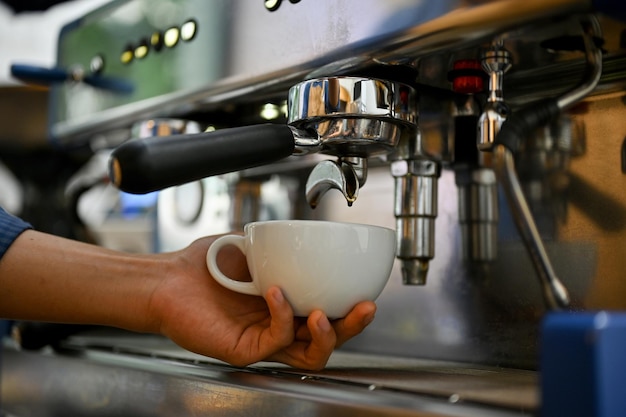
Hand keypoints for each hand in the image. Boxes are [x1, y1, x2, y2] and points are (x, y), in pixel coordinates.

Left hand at [150, 235, 376, 369]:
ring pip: (308, 354)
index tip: (366, 291)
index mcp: (285, 308)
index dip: (350, 309)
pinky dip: (282, 315)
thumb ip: (283, 245)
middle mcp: (278, 328)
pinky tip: (276, 293)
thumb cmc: (206, 265)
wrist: (168, 278)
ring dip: (326, 335)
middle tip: (365, 308)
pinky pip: (275, 340)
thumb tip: (310, 232)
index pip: (327, 315)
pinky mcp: (243, 350)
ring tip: (324, 314)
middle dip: (352, 327)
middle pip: (327, 339)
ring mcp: (262, 342)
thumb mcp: (255, 248)